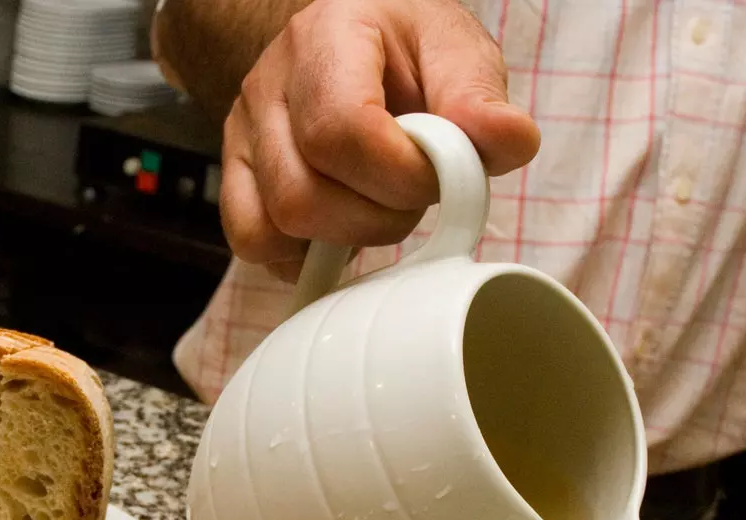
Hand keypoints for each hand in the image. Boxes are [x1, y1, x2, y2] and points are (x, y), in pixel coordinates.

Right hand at [220, 0, 538, 280]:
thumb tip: (510, 140)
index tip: (438, 176)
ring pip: (273, 227)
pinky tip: (339, 227)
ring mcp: (243, 135)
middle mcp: (268, 85)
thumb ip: (480, 97)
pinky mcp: (235, 177)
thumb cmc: (406, 51)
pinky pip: (252, 242)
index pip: (341, 131)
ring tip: (376, 205)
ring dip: (341, 239)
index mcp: (325, 38)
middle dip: (375, 218)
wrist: (353, 44)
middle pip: (301, 195)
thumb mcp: (456, 50)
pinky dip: (300, 255)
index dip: (399, 176)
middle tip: (412, 196)